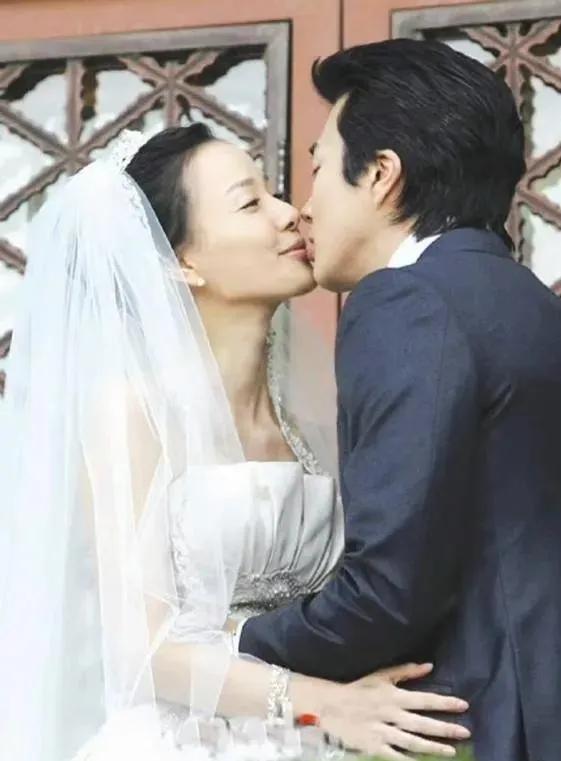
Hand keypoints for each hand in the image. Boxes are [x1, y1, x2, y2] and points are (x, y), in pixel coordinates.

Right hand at [318, 663, 470, 759]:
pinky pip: (395, 756)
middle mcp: (391, 714)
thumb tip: (429, 666)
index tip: (463, 705)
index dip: (444, 703)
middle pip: (422, 723)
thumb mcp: (381, 675)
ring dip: (433, 746)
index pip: (424, 699)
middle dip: (445, 728)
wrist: (330, 706)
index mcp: (394, 695)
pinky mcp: (374, 746)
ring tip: (451, 751)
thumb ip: (406, 671)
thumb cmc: (358, 688)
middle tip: (465, 732)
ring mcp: (383, 731)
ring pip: (413, 742)